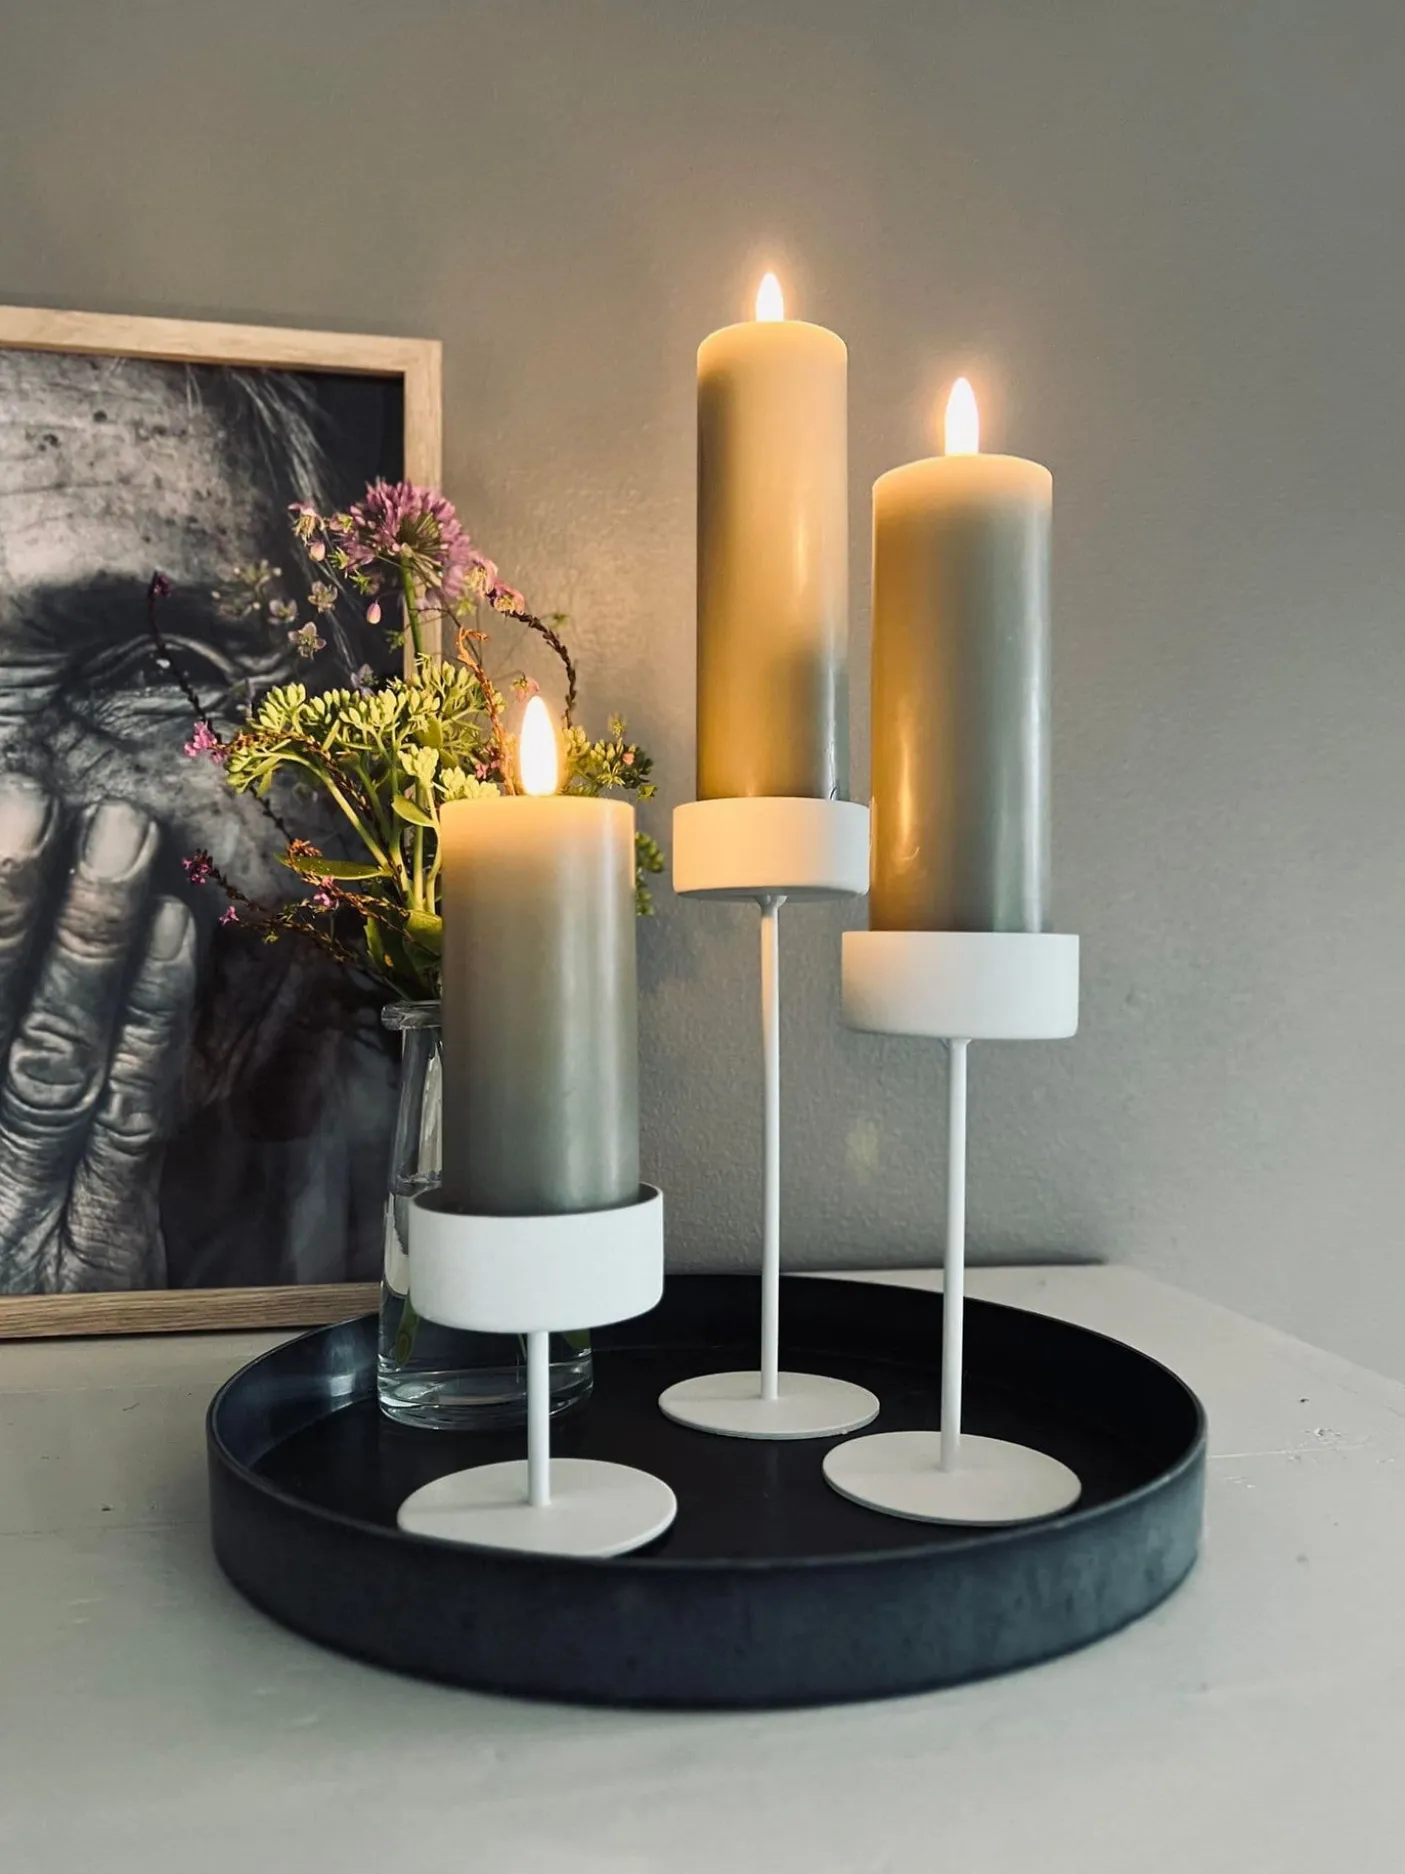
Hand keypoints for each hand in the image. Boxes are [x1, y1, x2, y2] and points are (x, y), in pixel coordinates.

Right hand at [0, 782, 195, 1292]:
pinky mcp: (102, 1234)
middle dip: (2, 904)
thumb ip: (19, 1028)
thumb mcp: (26, 1150)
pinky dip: (154, 1019)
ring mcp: (25, 1207)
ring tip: (121, 839)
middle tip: (29, 801)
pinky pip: (132, 1117)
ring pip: (54, 1058)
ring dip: (90, 940)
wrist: (22, 1397)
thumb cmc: (23, 1223)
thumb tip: (33, 935)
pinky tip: (174, 934)